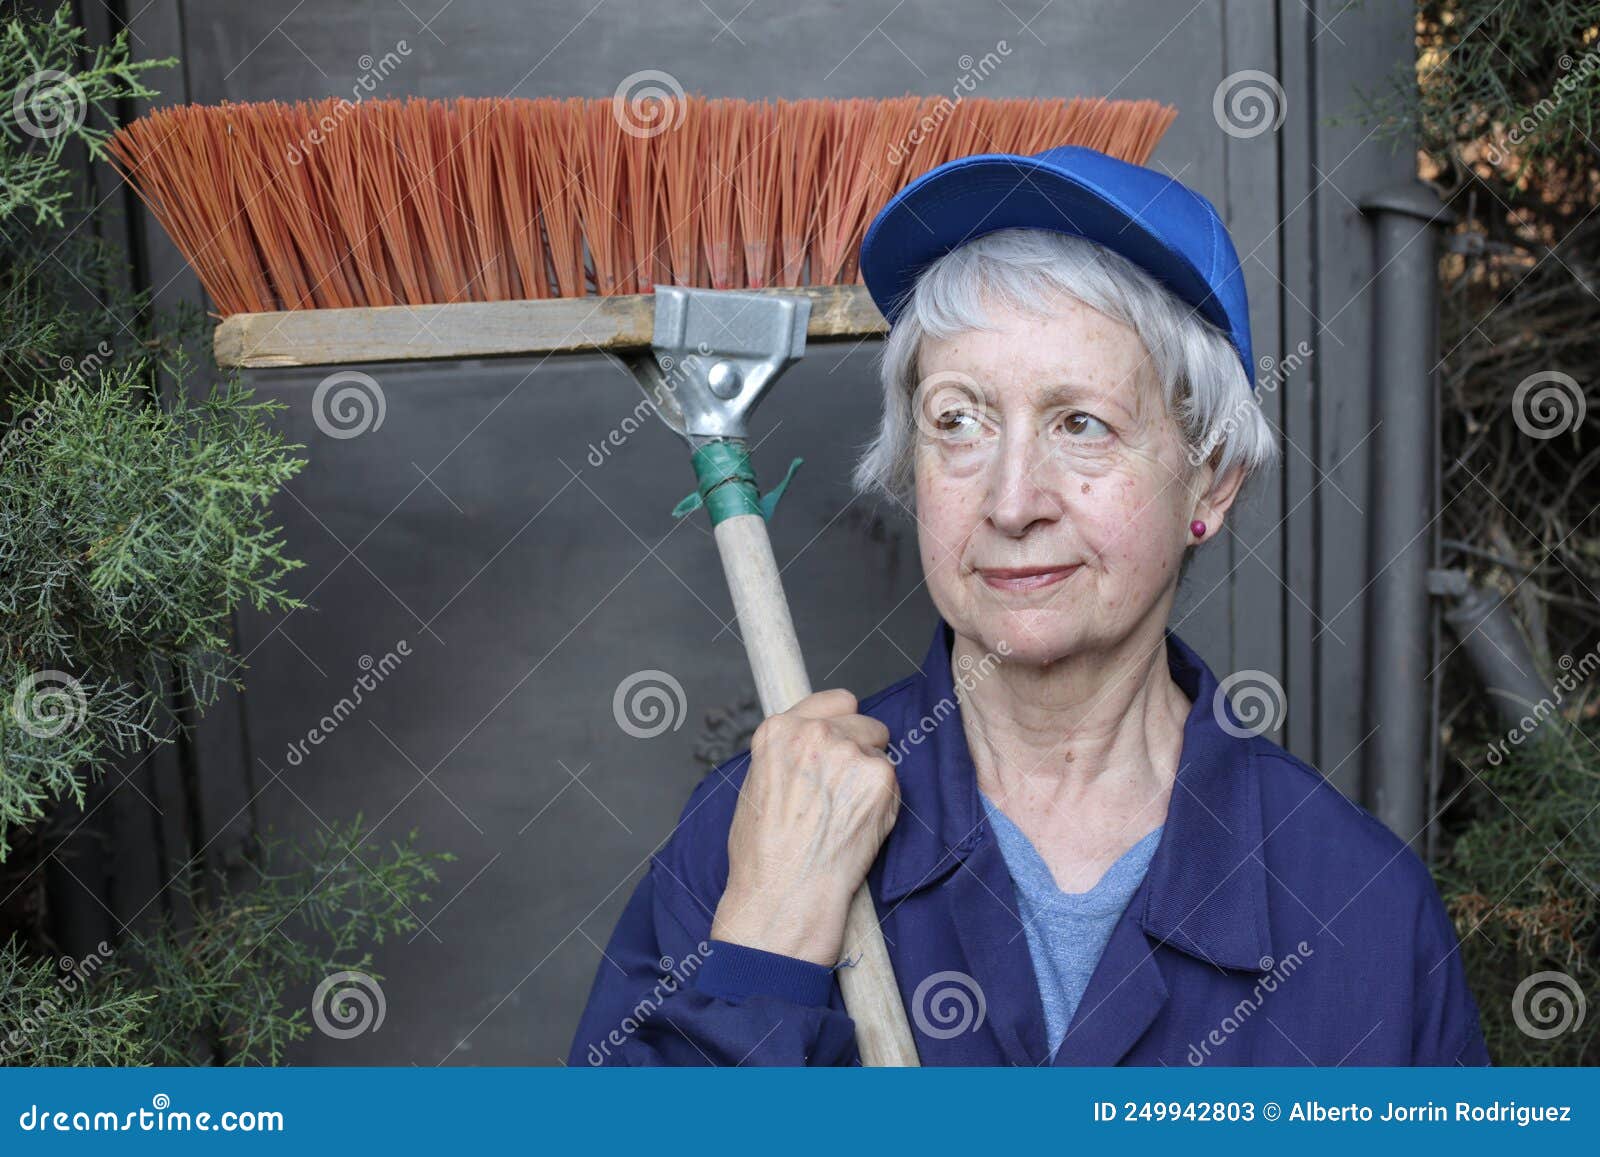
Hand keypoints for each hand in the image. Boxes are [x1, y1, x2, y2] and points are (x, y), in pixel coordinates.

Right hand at [710, 688, 899, 966]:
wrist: (784, 895)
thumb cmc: (763, 857)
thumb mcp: (755, 787)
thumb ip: (786, 755)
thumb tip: (810, 748)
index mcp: (778, 730)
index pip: (834, 700)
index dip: (841, 724)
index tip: (842, 741)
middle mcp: (814, 732)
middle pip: (863, 722)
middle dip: (860, 751)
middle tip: (843, 793)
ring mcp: (849, 752)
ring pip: (880, 753)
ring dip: (871, 778)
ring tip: (845, 817)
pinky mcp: (879, 777)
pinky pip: (894, 782)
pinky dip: (884, 804)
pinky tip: (859, 828)